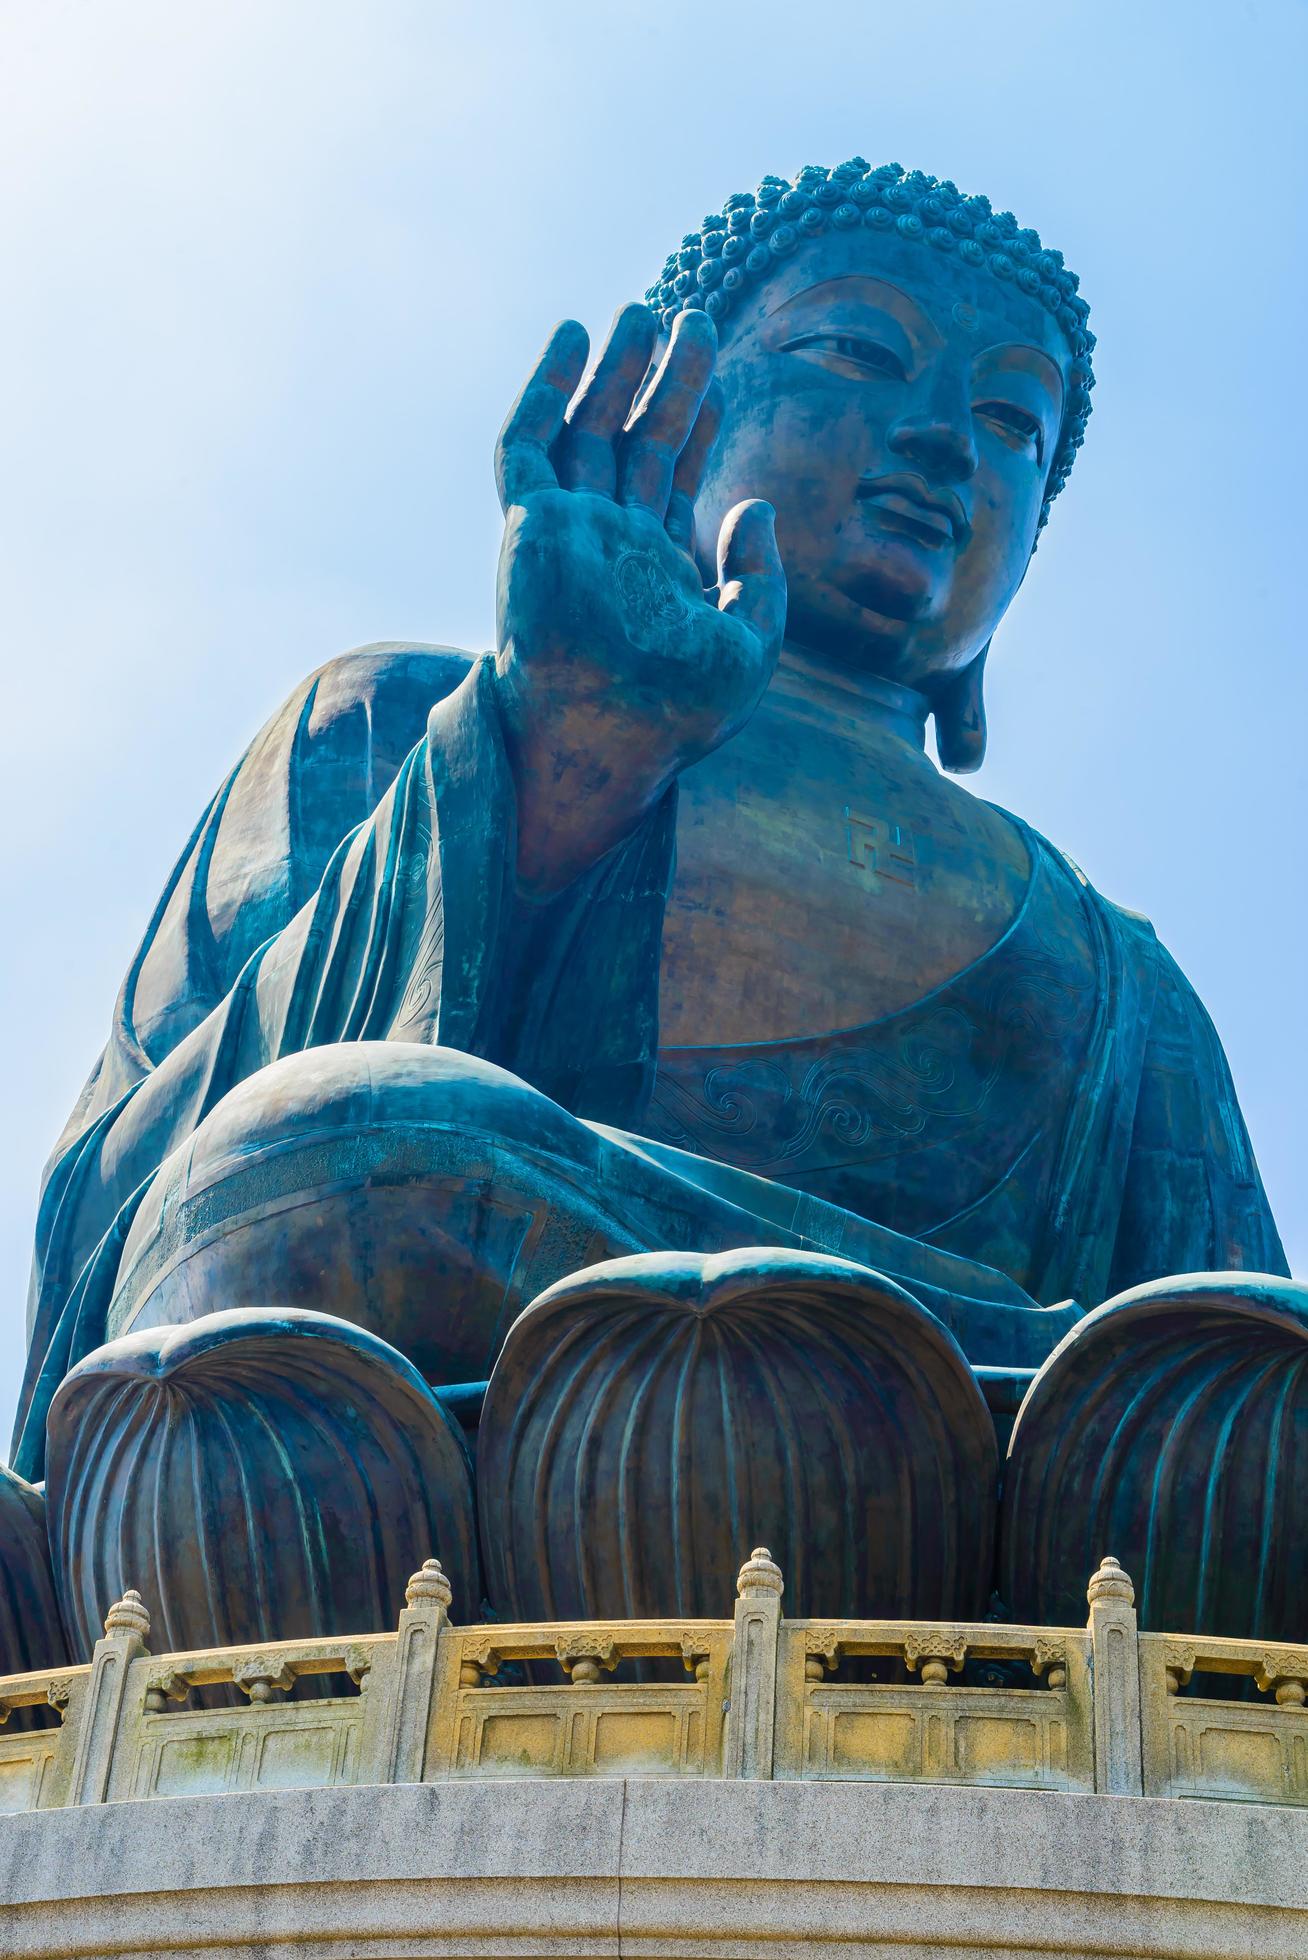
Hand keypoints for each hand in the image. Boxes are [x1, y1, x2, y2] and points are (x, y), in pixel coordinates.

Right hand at [492, 304, 785, 894]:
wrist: (606, 737)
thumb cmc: (677, 713)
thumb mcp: (751, 645)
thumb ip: (760, 577)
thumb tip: (756, 506)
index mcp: (657, 568)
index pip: (675, 477)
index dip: (698, 423)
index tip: (719, 379)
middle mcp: (609, 543)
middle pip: (636, 439)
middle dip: (664, 379)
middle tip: (694, 315)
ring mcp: (566, 531)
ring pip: (587, 428)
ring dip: (614, 369)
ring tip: (644, 310)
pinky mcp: (528, 525)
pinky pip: (528, 443)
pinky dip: (546, 387)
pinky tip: (575, 336)